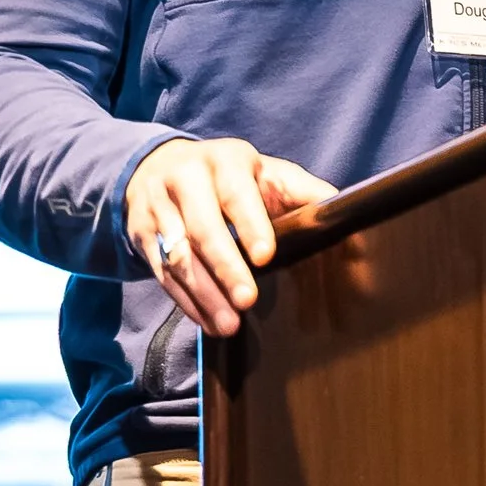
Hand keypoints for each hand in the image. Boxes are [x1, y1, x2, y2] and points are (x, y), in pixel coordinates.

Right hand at [123, 138, 337, 338]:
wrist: (159, 165)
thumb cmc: (228, 175)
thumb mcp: (266, 172)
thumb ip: (303, 192)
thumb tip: (343, 213)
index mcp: (224, 161)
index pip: (236, 194)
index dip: (250, 225)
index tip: (266, 256)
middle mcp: (185, 178)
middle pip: (202, 228)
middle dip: (224, 267)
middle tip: (247, 301)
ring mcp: (158, 206)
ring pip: (178, 255)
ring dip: (204, 293)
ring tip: (229, 325)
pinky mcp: (142, 234)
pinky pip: (161, 273)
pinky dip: (186, 301)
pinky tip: (208, 322)